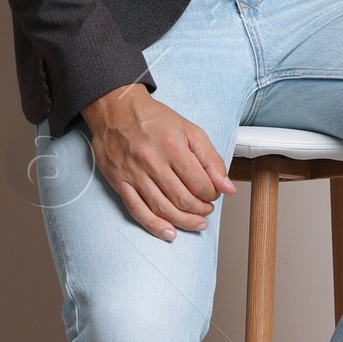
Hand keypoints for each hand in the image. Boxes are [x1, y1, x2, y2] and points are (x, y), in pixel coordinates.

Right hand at [82, 83, 234, 240]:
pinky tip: (169, 232)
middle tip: (206, 209)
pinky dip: (155, 226)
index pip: (200, 183)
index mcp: (173, 145)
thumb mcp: (189, 130)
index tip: (214, 194)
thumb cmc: (153, 119)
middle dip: (200, 209)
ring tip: (196, 222)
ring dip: (184, 221)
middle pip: (183, 199)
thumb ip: (211, 159)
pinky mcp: (119, 182)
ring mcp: (134, 173)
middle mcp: (152, 161)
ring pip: (163, 208)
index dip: (212, 194)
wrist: (115, 109)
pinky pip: (138, 210)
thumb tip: (227, 187)